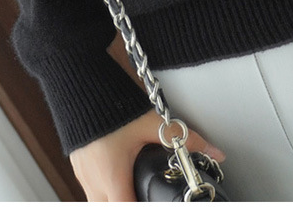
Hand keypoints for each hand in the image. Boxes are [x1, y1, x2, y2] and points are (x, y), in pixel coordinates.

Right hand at [69, 107, 226, 201]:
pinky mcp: (79, 167)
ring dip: (116, 201)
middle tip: (145, 198)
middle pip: (110, 212)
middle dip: (128, 208)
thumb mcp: (152, 123)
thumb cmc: (112, 105)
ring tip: (133, 190)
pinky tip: (119, 181)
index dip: (140, 210)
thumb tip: (214, 152)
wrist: (81, 84)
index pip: (125, 210)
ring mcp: (83, 176)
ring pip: (98, 205)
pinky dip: (106, 193)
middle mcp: (94, 181)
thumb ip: (183, 139)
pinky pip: (92, 192)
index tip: (153, 204)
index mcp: (112, 176)